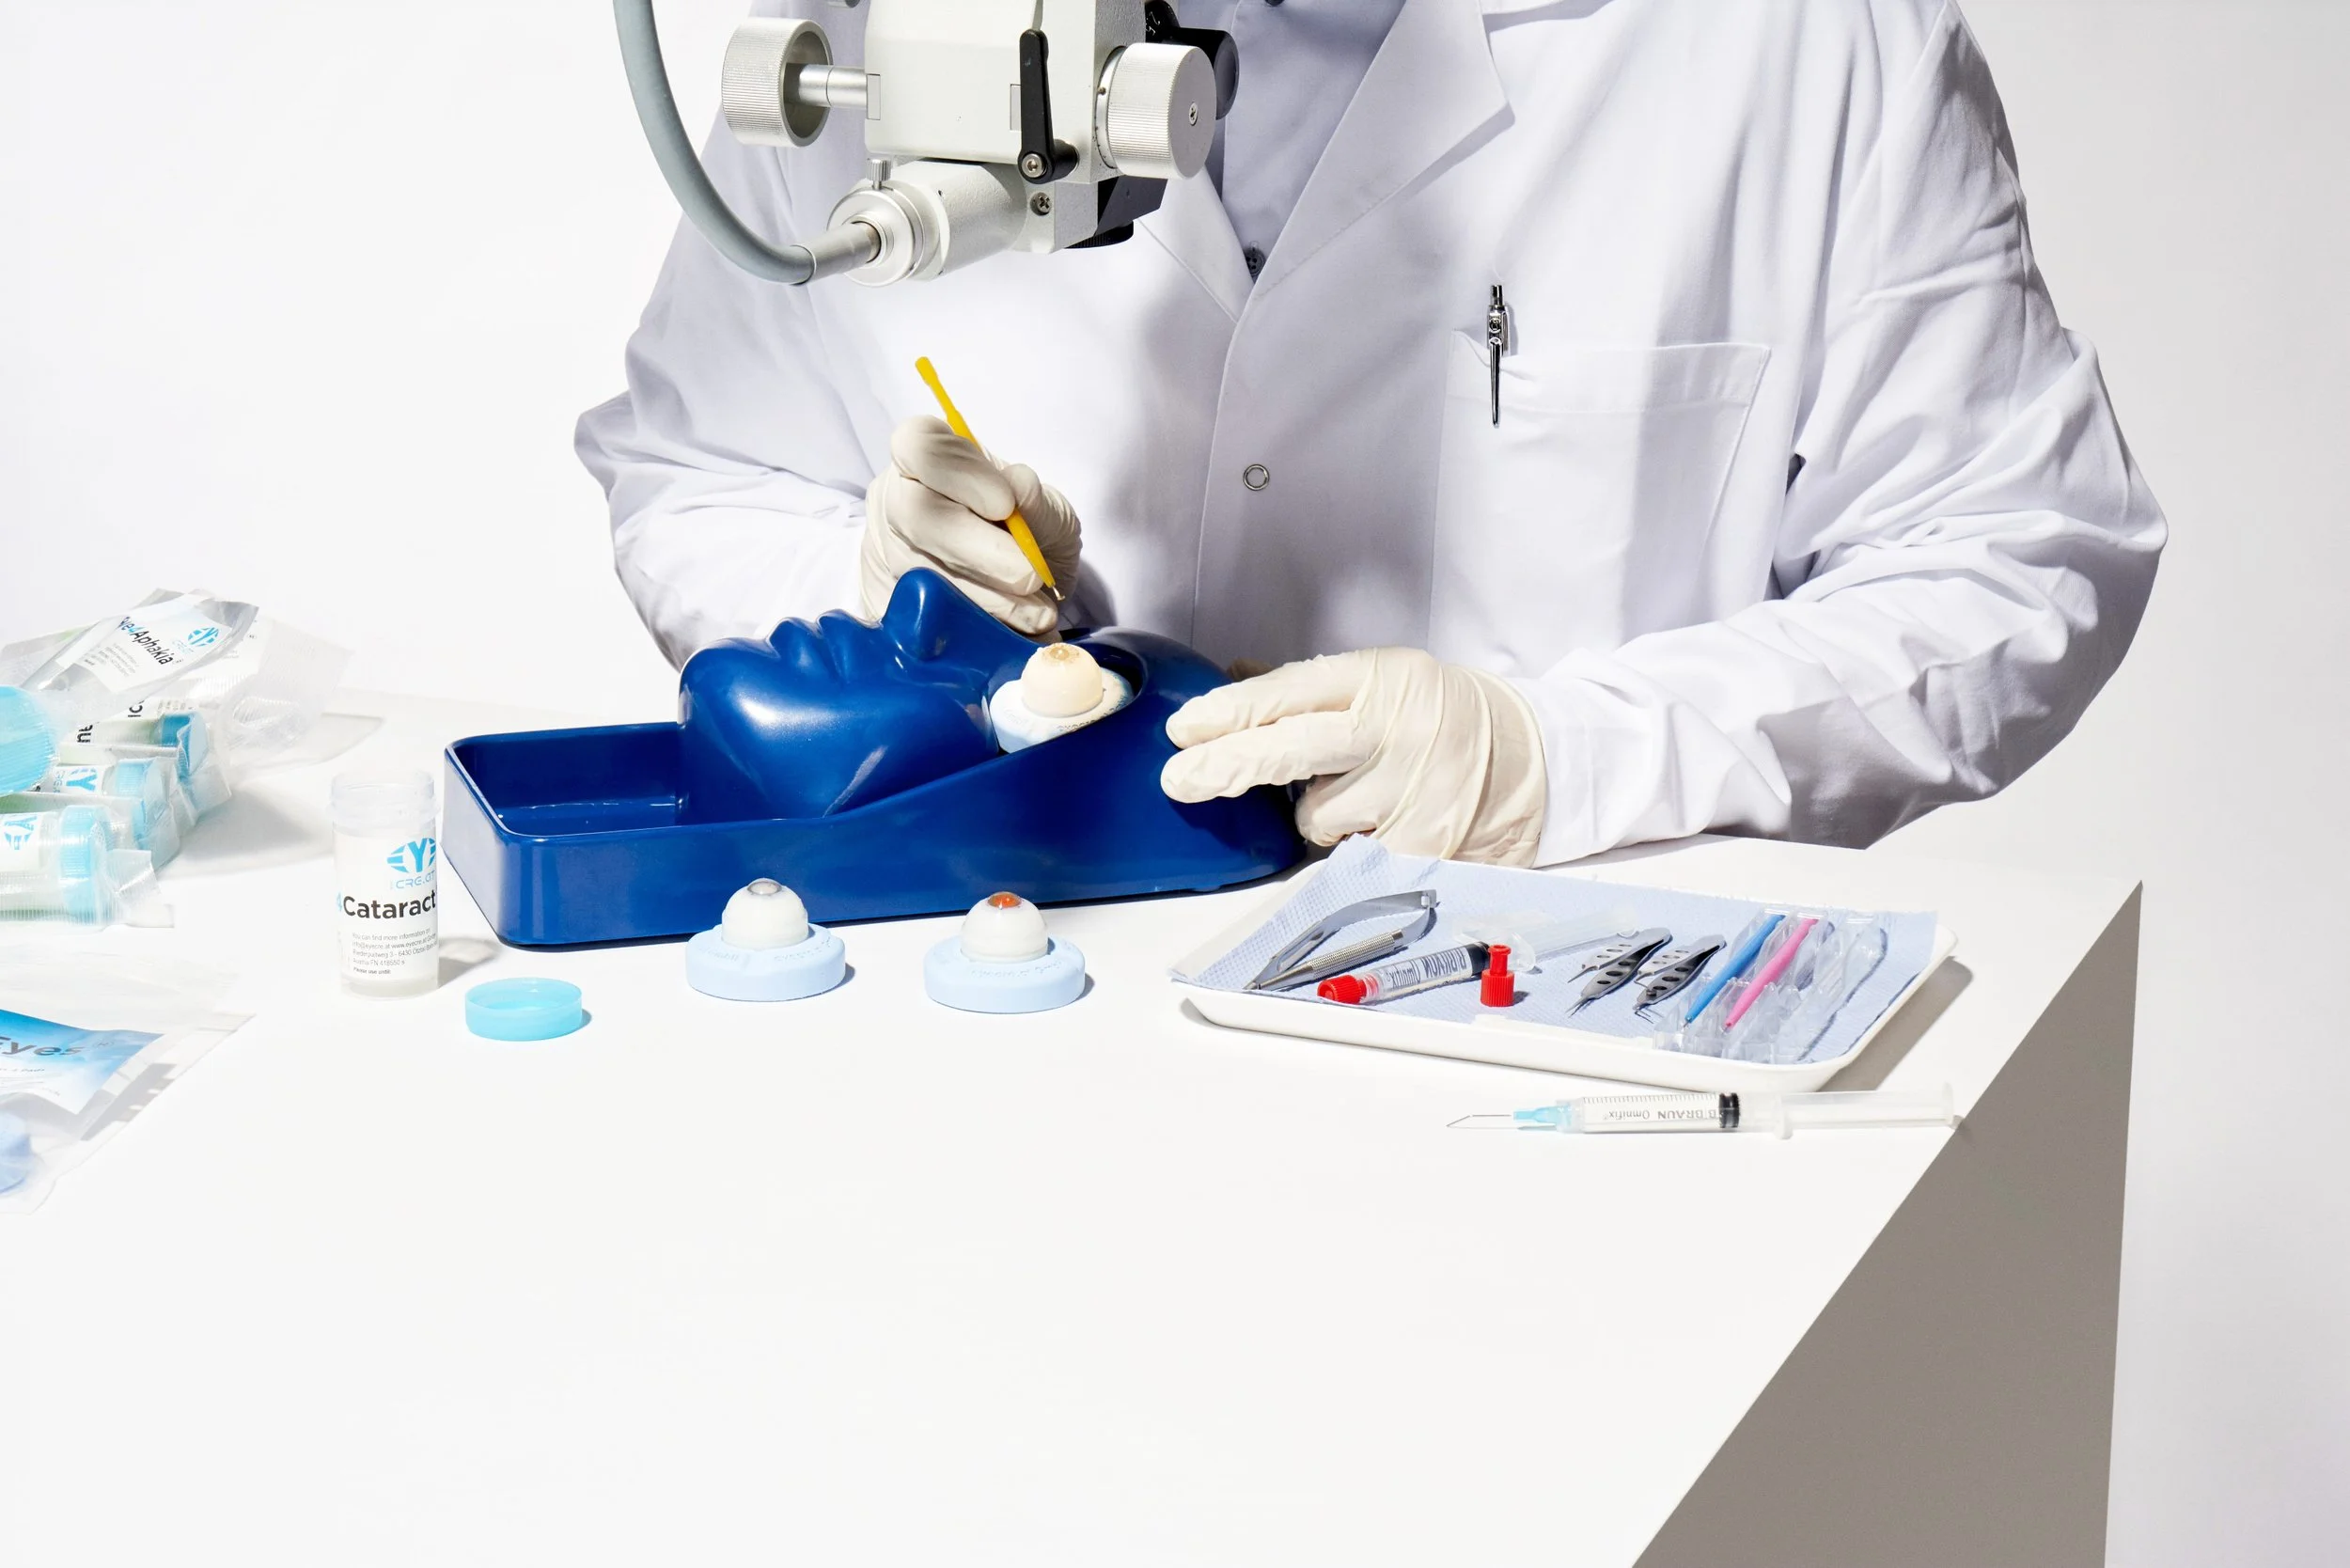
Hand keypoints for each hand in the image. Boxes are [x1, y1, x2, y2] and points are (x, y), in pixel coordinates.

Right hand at [861, 418, 1081, 636]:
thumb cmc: (1030, 535)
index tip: (1006, 505)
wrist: (1021, 588)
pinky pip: (919, 619)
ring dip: (987, 600)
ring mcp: (883, 555)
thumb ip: (1036, 501)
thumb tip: (1019, 487)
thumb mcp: (1047, 512)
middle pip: (916, 515)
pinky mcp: (883, 606)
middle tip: (1028, 575)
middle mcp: (894, 501)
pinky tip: (1007, 632)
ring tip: (1035, 613)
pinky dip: (973, 630)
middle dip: (979, 550)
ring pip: (922, 574)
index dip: (961, 474)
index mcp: (928, 459)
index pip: (920, 446)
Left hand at [1160, 648, 1548, 865]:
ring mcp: (1412, 790)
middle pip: (1292, 748)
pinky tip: (1378, 827)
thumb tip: (1231, 678)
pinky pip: (1348, 857)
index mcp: (1381, 679)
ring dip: (1314, 814)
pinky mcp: (1424, 845)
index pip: (1291, 692)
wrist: (1532, 761)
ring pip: (1314, 815)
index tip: (1184, 730)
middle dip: (1227, 765)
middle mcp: (1397, 729)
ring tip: (1359, 796)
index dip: (1230, 712)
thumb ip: (1308, 688)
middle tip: (1179, 780)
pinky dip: (1348, 848)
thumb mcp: (1383, 682)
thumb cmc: (1440, 718)